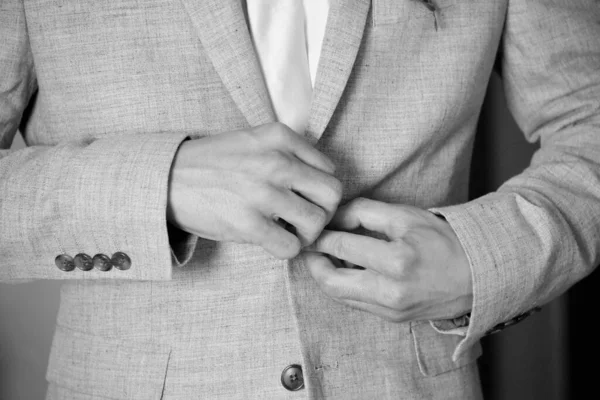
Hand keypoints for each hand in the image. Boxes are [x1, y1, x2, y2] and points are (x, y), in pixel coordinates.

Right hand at [167, 123, 341, 258]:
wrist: (167, 179)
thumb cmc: (213, 163)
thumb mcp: (253, 139)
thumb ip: (289, 151)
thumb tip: (321, 180)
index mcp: (279, 137)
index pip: (329, 170)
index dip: (320, 191)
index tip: (304, 200)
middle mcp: (275, 161)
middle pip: (332, 195)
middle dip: (323, 212)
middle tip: (303, 218)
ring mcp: (262, 192)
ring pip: (316, 223)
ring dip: (305, 233)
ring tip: (286, 230)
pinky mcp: (247, 223)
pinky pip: (291, 246)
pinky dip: (286, 249)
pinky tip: (270, 241)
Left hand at [303, 198, 472, 321]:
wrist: (477, 274)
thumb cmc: (442, 240)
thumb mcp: (404, 215)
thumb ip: (364, 212)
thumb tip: (333, 217)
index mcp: (397, 261)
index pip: (341, 246)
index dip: (320, 234)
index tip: (312, 227)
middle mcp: (392, 291)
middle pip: (331, 281)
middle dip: (312, 261)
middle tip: (308, 245)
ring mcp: (391, 310)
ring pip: (339, 295)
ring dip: (325, 275)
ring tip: (322, 255)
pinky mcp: (392, 318)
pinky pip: (355, 302)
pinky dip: (343, 285)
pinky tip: (343, 269)